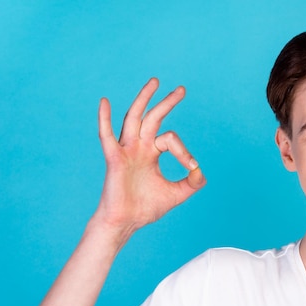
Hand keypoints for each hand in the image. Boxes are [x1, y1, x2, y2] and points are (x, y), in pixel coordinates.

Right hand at [94, 78, 205, 233]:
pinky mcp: (114, 159)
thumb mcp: (177, 194)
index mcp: (151, 153)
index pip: (171, 139)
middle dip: (167, 103)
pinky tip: (104, 101)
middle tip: (182, 89)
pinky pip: (107, 136)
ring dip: (143, 99)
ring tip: (155, 82)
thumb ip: (192, 182)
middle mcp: (138, 147)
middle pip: (153, 118)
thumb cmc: (146, 208)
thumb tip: (201, 170)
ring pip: (134, 118)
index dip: (184, 151)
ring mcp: (126, 150)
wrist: (127, 222)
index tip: (192, 167)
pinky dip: (104, 119)